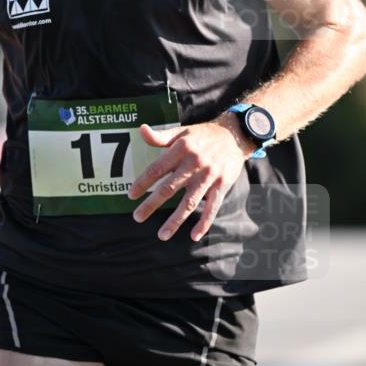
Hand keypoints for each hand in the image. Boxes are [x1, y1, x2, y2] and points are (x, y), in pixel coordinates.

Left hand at [127, 115, 251, 241]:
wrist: (234, 136)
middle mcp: (193, 164)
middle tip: (137, 217)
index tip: (130, 195)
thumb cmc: (202, 135)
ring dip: (175, 220)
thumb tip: (141, 130)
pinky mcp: (221, 186)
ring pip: (189, 202)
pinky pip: (212, 207)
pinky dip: (204, 222)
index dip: (142, 182)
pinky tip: (194, 236)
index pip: (157, 169)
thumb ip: (160, 137)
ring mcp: (208, 177)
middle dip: (151, 204)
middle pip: (169, 188)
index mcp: (181, 150)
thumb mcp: (181, 132)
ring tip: (161, 235)